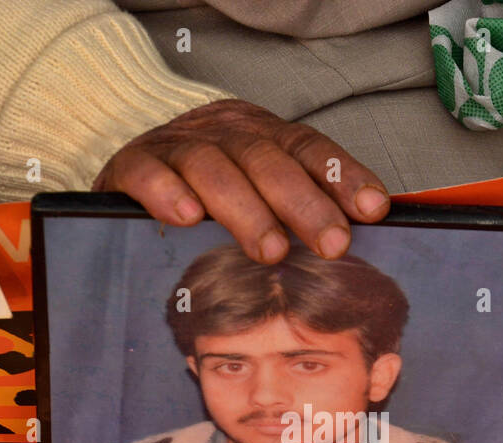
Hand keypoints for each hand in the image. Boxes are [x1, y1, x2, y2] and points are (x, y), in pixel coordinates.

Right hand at [92, 99, 390, 263]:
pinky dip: (166, 191)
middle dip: (303, 203)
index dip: (341, 176)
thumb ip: (296, 207)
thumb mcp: (255, 191)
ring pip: (213, 167)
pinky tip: (186, 218)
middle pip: (267, 159)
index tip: (374, 209)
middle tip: (332, 245)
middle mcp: (221, 132)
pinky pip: (148, 173)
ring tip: (271, 251)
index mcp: (261, 134)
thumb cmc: (205, 192)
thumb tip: (354, 241)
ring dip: (246, 210)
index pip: (308, 148)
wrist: (128, 163)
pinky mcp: (130, 165)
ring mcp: (175, 146)